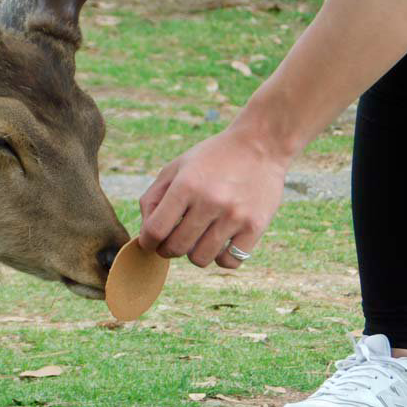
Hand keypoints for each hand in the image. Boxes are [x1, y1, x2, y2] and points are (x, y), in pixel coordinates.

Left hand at [138, 126, 287, 267]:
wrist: (261, 145)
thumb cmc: (211, 159)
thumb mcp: (176, 168)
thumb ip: (152, 198)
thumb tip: (145, 234)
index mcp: (186, 185)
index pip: (155, 230)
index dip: (148, 242)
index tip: (151, 242)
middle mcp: (210, 201)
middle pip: (176, 248)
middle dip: (168, 250)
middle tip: (172, 242)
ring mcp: (234, 216)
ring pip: (201, 259)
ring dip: (194, 254)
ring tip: (197, 240)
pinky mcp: (256, 226)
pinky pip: (229, 262)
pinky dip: (220, 258)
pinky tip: (219, 244)